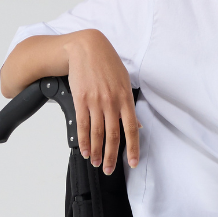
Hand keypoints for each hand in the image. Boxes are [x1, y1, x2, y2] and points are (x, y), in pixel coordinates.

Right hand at [65, 29, 140, 173]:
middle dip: (112, 156)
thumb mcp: (124, 81)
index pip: (131, 129)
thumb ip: (129, 105)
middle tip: (110, 170)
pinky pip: (82, 125)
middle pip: (113, 136)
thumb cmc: (107, 63)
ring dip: (97, 152)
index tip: (133, 163)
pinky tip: (85, 150)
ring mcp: (95, 102)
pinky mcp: (81, 100)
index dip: (133, 148)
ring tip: (97, 163)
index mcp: (125, 98)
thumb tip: (137, 125)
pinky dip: (84, 141)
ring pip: (97, 134)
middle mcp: (112, 102)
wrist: (86, 47)